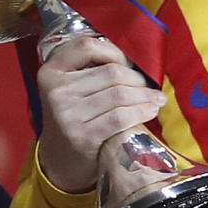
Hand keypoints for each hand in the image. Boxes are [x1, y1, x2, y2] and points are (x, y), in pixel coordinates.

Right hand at [36, 34, 167, 193]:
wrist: (59, 161)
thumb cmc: (73, 119)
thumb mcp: (69, 89)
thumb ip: (88, 70)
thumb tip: (134, 59)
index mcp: (51, 71)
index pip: (87, 46)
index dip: (114, 51)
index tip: (129, 63)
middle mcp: (56, 90)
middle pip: (111, 72)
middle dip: (138, 79)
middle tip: (150, 86)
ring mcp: (67, 114)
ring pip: (119, 94)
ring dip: (145, 96)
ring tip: (156, 99)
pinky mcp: (81, 135)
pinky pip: (120, 117)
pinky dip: (141, 112)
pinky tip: (151, 111)